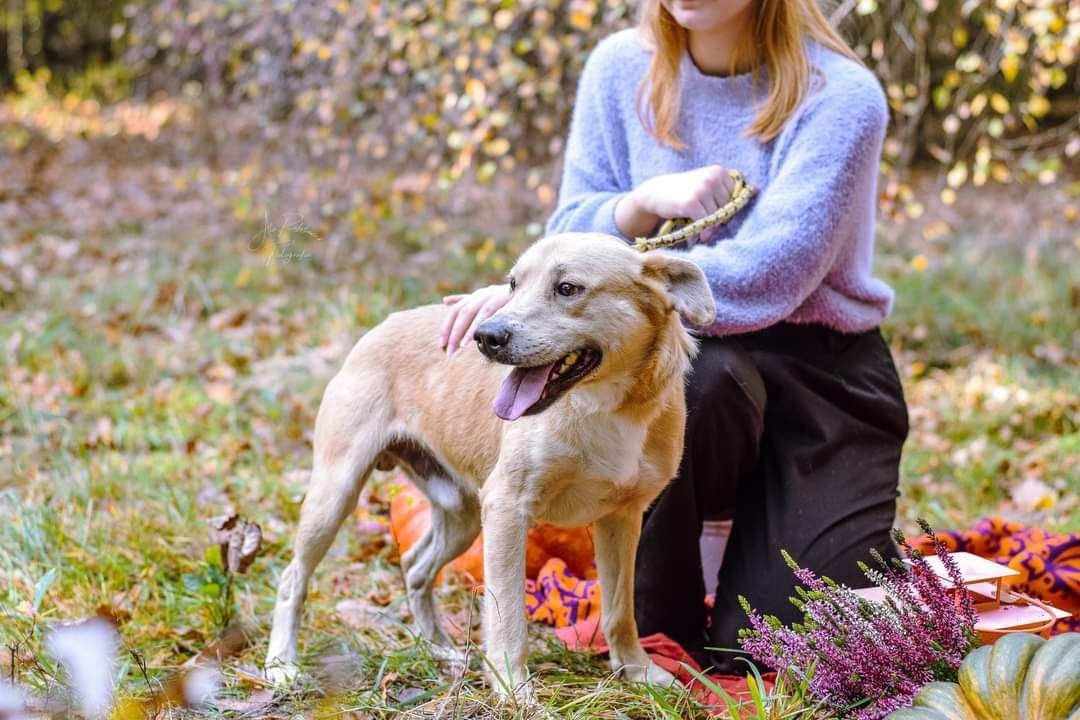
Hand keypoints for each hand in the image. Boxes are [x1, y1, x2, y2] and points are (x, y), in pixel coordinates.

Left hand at [439, 283, 510, 354]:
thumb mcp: (486, 301)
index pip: (455, 311)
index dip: (446, 327)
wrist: (534, 293)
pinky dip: (482, 324)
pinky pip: (490, 311)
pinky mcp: (506, 297)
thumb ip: (467, 301)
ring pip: (474, 311)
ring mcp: (494, 294)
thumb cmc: (509, 301)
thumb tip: (445, 301)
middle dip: (454, 333)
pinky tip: (478, 338)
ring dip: (467, 331)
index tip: (441, 345)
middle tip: (450, 352)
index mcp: (477, 296)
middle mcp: (483, 293)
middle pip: (462, 312)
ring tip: (462, 348)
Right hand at [615, 165, 735, 238]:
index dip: (724, 210)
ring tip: (697, 231)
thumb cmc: (683, 192)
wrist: (655, 193)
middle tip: (702, 223)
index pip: (734, 198)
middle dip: (716, 220)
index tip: (710, 211)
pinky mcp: (692, 203)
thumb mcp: (706, 185)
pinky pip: (705, 223)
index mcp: (719, 171)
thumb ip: (728, 188)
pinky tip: (694, 236)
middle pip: (726, 209)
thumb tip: (758, 189)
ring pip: (716, 218)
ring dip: (708, 229)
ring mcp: (702, 189)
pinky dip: (701, 232)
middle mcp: (712, 177)